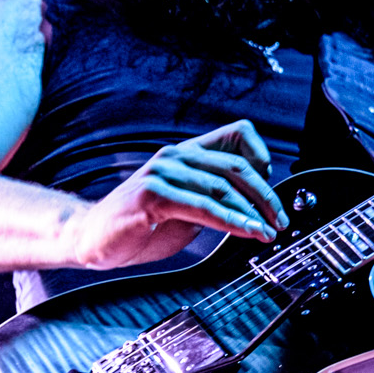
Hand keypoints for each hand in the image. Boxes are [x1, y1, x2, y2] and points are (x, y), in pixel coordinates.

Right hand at [58, 121, 287, 268]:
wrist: (94, 239)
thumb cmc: (141, 224)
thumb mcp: (186, 208)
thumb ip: (213, 200)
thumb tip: (254, 207)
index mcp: (186, 154)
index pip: (237, 133)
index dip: (262, 155)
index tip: (272, 186)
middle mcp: (176, 156)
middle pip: (236, 166)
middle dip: (265, 196)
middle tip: (279, 219)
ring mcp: (163, 173)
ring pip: (222, 188)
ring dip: (251, 214)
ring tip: (267, 232)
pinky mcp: (153, 195)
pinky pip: (203, 207)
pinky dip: (230, 221)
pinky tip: (244, 232)